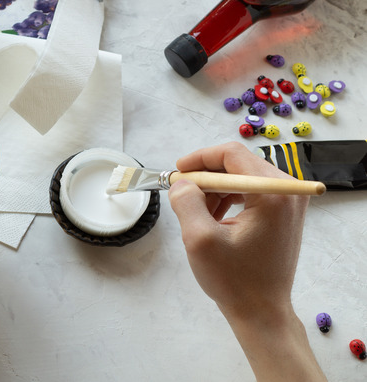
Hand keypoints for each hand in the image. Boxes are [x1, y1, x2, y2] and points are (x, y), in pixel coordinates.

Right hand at [168, 142, 324, 380]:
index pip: (231, 154)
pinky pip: (249, 192)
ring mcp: (288, 202)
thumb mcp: (199, 240)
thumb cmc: (234, 280)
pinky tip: (214, 220)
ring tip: (197, 214)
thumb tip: (182, 182)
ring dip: (214, 190)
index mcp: (273, 194)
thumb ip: (187, 202)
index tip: (177, 174)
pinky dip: (227, 199)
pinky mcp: (283, 213)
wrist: (262, 311)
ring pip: (241, 178)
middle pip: (237, 163)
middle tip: (182, 195)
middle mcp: (287, 191)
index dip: (199, 159)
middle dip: (205, 177)